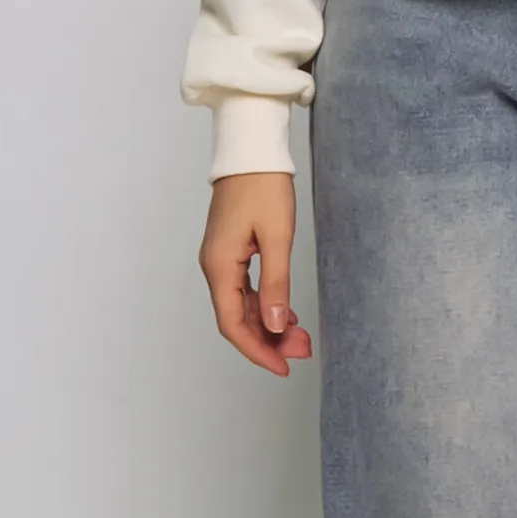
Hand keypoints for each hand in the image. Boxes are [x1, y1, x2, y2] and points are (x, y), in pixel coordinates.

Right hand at [201, 172, 313, 376]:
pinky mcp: (230, 251)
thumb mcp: (277, 238)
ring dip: (267, 324)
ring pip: (241, 306)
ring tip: (299, 336)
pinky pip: (243, 290)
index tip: (282, 366)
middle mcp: (214, 266)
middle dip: (268, 340)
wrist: (251, 150)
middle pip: (237, 319)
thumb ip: (275, 285)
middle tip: (302, 350)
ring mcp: (220, 259)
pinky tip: (284, 312)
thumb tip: (273, 325)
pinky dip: (264, 305)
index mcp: (220, 266)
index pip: (233, 324)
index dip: (257, 350)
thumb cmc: (264, 187)